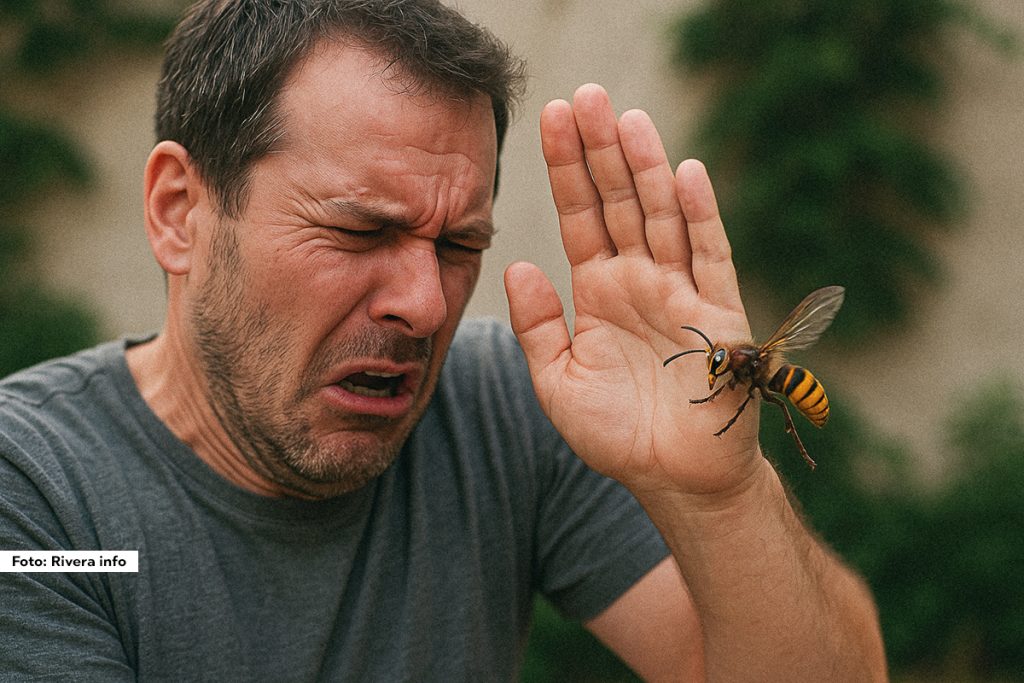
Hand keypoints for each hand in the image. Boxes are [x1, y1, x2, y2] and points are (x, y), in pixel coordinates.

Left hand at [504, 84, 762, 497]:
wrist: (674, 481)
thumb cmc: (616, 434)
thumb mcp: (557, 381)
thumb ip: (536, 326)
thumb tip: (516, 265)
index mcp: (599, 290)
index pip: (579, 215)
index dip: (565, 167)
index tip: (549, 117)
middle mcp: (639, 280)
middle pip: (619, 201)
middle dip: (601, 149)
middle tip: (585, 94)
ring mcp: (681, 293)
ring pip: (663, 217)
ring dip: (645, 168)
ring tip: (625, 118)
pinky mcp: (720, 316)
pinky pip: (710, 259)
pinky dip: (700, 218)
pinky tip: (686, 174)